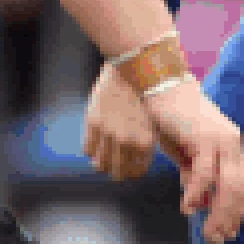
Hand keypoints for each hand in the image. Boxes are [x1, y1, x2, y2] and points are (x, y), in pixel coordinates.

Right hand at [84, 62, 160, 181]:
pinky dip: (91, 152)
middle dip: (119, 173)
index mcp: (146, 141)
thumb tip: (142, 163)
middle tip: (118, 170)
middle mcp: (126, 140)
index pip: (138, 171)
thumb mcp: (155, 122)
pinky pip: (87, 149)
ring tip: (105, 162)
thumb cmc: (147, 96)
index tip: (132, 171)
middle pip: (118, 172)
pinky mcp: (92, 122)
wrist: (132, 69)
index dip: (134, 173)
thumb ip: (148, 144)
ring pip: (100, 164)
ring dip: (103, 166)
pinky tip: (96, 147)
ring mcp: (107, 132)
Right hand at [146, 80, 243, 243]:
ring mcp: (221, 139)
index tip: (227, 233)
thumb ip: (194, 174)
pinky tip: (188, 207)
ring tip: (207, 232)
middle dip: (230, 218)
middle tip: (218, 241)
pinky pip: (206, 171)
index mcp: (231, 148)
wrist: (161, 85)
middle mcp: (232, 144)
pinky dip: (198, 192)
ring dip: (219, 212)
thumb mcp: (185, 152)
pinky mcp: (204, 136)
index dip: (236, 212)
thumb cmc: (171, 118)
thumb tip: (198, 202)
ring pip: (230, 184)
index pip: (243, 186)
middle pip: (241, 189)